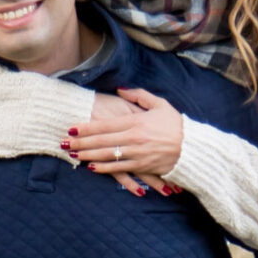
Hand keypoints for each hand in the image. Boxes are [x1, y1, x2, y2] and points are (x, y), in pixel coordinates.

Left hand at [63, 86, 185, 190]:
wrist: (193, 148)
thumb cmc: (176, 124)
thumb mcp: (160, 104)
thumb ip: (139, 96)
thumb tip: (121, 89)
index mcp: (136, 122)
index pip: (105, 125)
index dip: (86, 127)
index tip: (71, 128)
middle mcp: (134, 138)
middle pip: (101, 140)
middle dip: (80, 142)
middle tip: (64, 143)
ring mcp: (137, 154)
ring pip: (107, 155)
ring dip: (88, 155)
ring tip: (72, 155)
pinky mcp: (142, 166)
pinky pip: (119, 168)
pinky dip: (104, 168)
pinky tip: (91, 167)